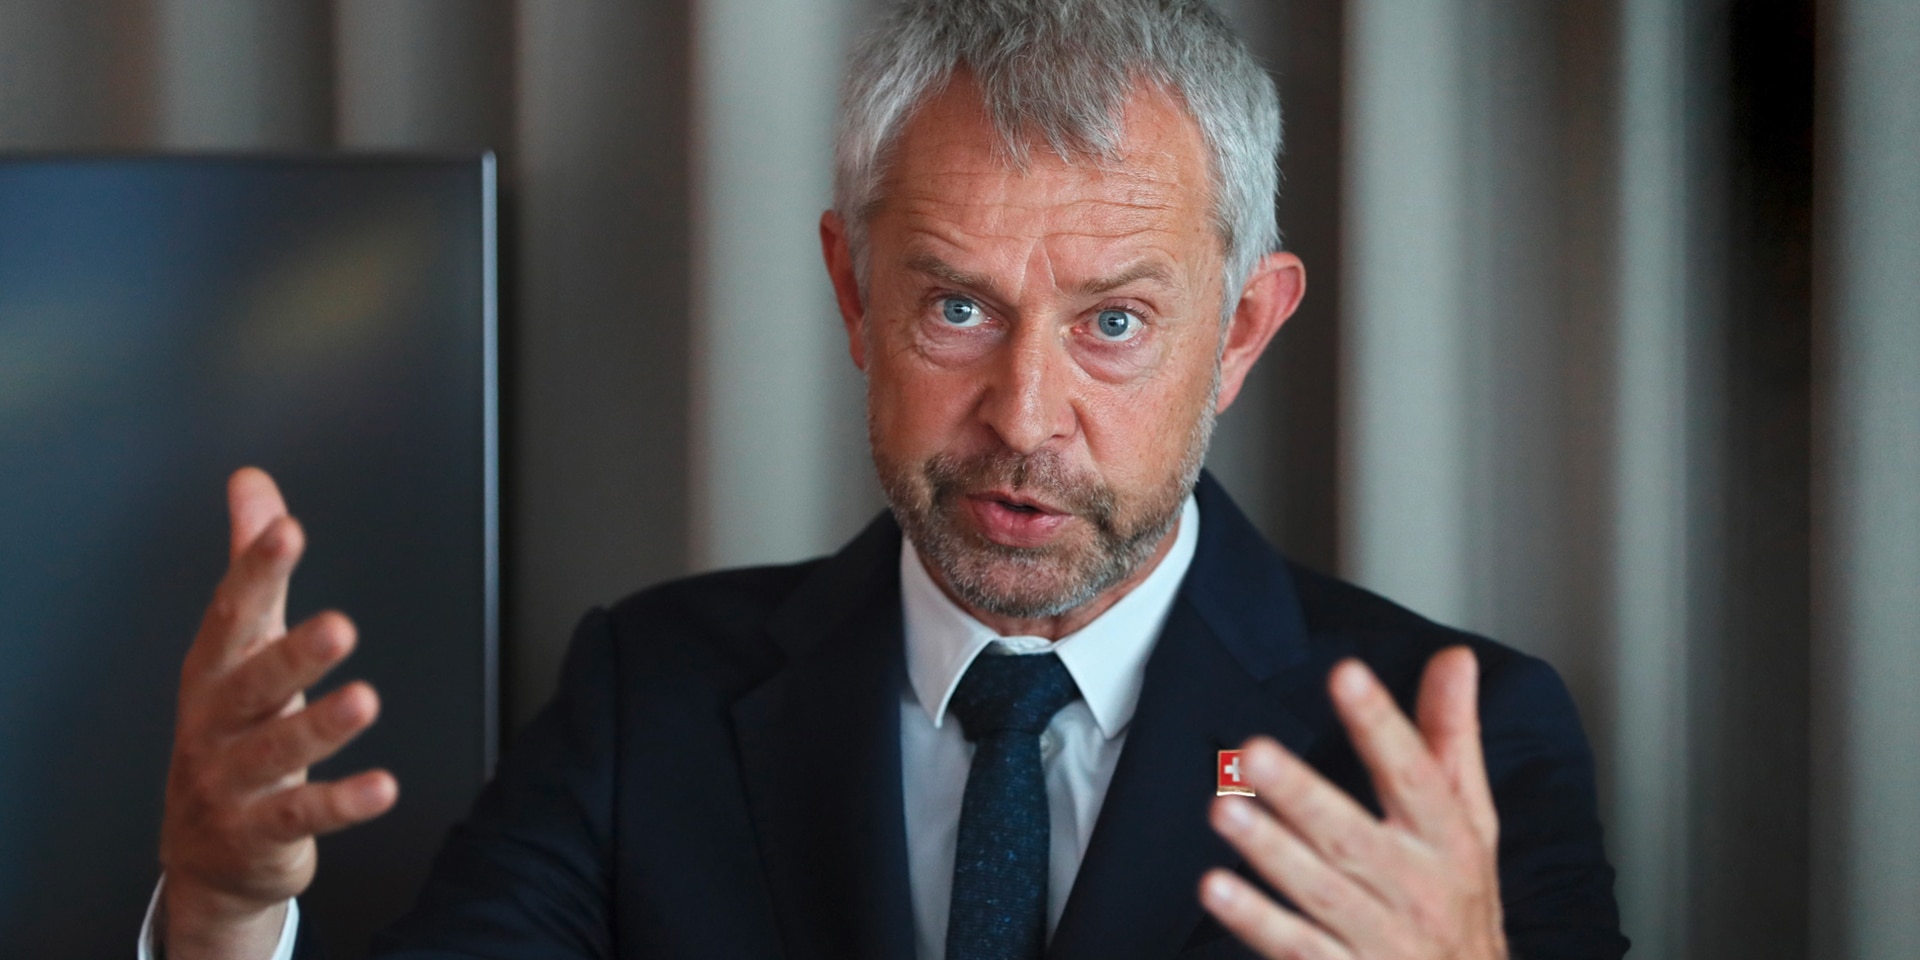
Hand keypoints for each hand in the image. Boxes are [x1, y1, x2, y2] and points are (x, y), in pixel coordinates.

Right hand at [158, 468, 397, 959]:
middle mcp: (214, 723)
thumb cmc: (230, 734)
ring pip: (276, 750)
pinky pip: (302, 814)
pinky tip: (382, 786)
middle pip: (252, 683)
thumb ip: (252, 569)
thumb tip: (252, 484)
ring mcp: (230, 781)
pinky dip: (342, 802)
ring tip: (365, 699)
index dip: (257, 571)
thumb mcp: (239, 650)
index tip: (287, 530)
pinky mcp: (259, 831)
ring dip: (320, 725)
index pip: (232, 614)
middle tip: (340, 626)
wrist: (207, 855)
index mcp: (212, 671)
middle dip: (292, 654)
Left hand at [1200, 648, 1505, 959]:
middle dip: (1303, 795)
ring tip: (1224, 809)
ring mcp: (1381, 938)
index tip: (1346, 674)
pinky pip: (1298, 948)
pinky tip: (1217, 887)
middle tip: (1254, 752)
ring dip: (1271, 851)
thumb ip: (1452, 738)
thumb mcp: (1470, 819)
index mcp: (1447, 840)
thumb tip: (1455, 659)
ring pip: (1321, 891)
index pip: (1415, 774)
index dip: (1381, 724)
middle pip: (1354, 837)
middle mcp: (1416, 888)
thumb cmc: (1461, 899)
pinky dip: (1258, 920)